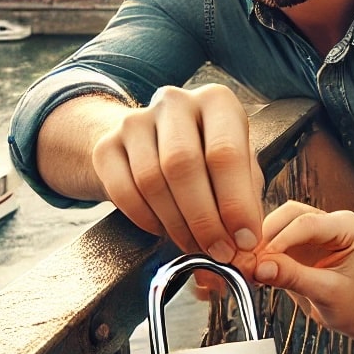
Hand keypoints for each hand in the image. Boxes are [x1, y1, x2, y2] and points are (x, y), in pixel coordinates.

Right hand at [90, 83, 265, 267]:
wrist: (153, 144)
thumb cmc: (208, 158)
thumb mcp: (238, 169)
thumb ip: (246, 203)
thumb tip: (246, 245)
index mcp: (216, 102)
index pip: (225, 152)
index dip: (235, 203)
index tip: (243, 240)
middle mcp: (174, 102)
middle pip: (182, 165)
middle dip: (204, 219)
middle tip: (218, 251)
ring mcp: (135, 121)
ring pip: (151, 180)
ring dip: (176, 224)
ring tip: (194, 244)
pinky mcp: (106, 145)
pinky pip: (123, 190)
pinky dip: (145, 219)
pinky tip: (163, 229)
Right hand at [255, 200, 353, 335]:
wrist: (351, 314)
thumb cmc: (350, 303)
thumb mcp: (326, 292)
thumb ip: (294, 277)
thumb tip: (262, 267)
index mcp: (347, 227)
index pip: (308, 223)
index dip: (282, 240)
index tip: (263, 261)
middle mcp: (328, 221)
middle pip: (288, 214)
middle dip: (268, 238)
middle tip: (253, 265)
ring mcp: (309, 229)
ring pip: (275, 222)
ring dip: (260, 243)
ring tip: (252, 269)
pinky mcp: (293, 240)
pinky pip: (270, 237)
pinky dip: (259, 251)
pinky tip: (255, 270)